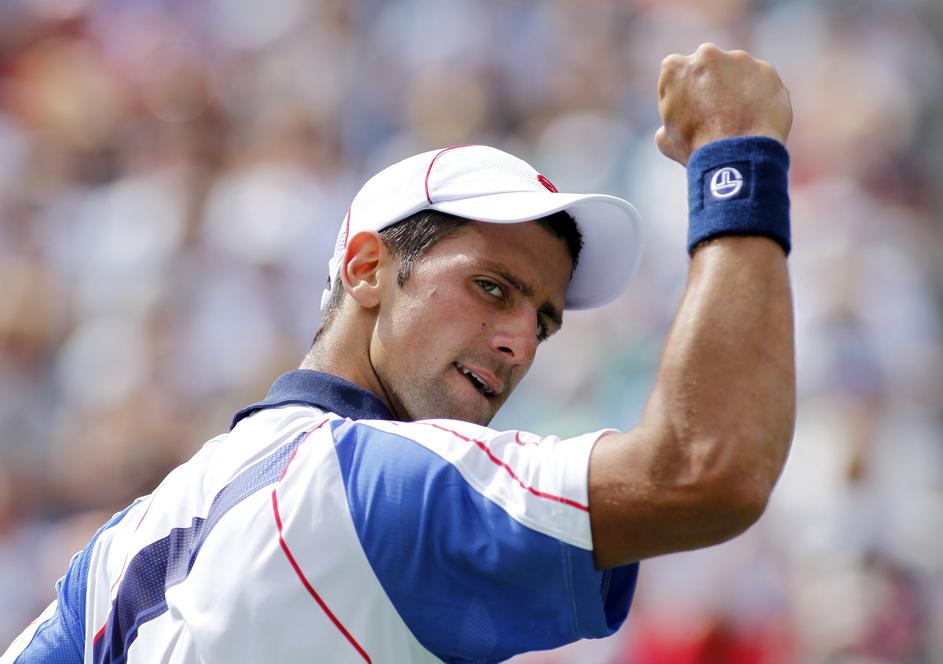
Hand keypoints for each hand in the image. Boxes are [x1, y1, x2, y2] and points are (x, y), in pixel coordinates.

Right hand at [655, 43, 792, 165]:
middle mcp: (707, 54)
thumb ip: (670, 118)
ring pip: (736, 71)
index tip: (689, 110)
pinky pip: (761, 82)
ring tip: (738, 119)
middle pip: (707, 66)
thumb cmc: (696, 149)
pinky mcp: (766, 70)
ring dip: (736, 89)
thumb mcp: (665, 139)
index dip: (682, 93)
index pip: (675, 74)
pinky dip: (759, 96)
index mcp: (674, 68)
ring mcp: (740, 60)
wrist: (737, 156)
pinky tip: (755, 119)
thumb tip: (675, 122)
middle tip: (715, 112)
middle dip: (710, 83)